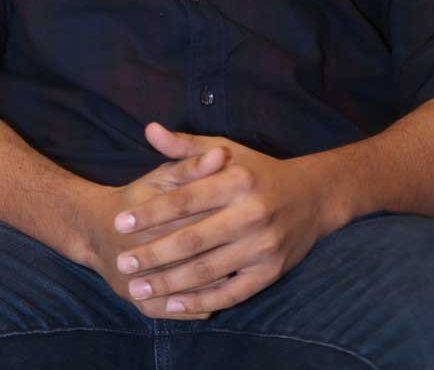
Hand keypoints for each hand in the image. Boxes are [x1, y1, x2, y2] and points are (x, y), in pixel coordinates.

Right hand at [79, 141, 229, 318]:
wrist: (95, 230)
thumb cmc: (136, 196)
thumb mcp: (161, 175)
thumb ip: (191, 165)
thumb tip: (221, 153)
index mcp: (151, 217)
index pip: (197, 219)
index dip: (224, 214)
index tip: (246, 211)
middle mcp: (143, 253)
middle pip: (196, 255)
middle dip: (225, 248)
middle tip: (248, 242)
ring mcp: (142, 284)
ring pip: (191, 288)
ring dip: (219, 279)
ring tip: (240, 267)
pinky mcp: (144, 306)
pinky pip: (181, 311)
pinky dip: (203, 303)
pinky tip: (221, 291)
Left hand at [111, 123, 336, 315]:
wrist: (312, 197)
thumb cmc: (257, 171)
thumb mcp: (225, 149)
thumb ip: (185, 145)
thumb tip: (149, 129)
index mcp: (238, 180)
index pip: (186, 199)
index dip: (151, 212)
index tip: (121, 222)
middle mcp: (253, 214)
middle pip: (193, 239)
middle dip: (154, 253)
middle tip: (122, 261)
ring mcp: (263, 247)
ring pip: (208, 270)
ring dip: (169, 282)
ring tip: (137, 287)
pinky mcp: (270, 273)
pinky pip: (230, 294)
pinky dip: (200, 302)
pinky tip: (172, 304)